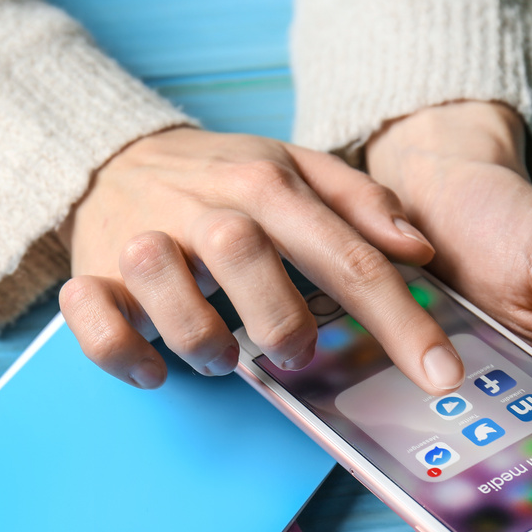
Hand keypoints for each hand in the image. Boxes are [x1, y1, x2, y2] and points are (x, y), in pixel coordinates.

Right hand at [57, 127, 464, 393]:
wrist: (115, 157)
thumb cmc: (224, 179)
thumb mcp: (297, 170)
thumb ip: (361, 204)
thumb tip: (418, 248)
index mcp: (267, 184)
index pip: (345, 254)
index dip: (398, 320)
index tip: (439, 374)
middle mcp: (203, 208)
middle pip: (246, 255)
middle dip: (281, 319)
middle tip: (296, 352)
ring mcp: (141, 240)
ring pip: (166, 289)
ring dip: (202, 340)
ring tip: (224, 355)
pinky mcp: (91, 274)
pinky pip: (95, 322)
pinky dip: (126, 356)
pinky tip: (157, 370)